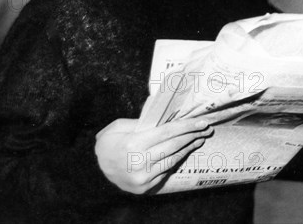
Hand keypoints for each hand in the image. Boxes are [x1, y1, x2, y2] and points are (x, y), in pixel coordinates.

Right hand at [95, 118, 212, 193]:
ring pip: (173, 159)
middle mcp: (140, 162)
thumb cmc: (109, 142)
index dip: (187, 126)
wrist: (96, 168)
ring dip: (189, 148)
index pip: (167, 132)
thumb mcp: (120, 126)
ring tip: (199, 138)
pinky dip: (177, 159)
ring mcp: (144, 177)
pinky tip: (185, 150)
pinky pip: (166, 170)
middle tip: (207, 128)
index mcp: (134, 143)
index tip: (201, 121)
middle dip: (193, 135)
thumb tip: (167, 115)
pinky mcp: (146, 186)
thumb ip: (142, 122)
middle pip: (174, 145)